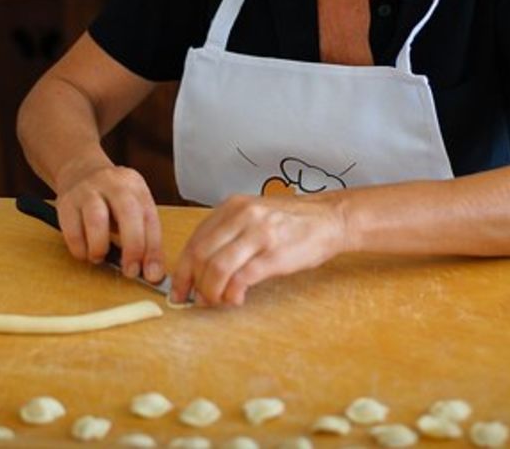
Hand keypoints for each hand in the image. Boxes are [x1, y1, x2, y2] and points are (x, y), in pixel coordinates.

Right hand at [54, 162, 164, 283]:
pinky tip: (85, 252)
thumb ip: (143, 235)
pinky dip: (80, 248)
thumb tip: (151, 271)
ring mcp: (87, 190)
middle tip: (130, 271)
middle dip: (132, 246)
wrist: (80, 170)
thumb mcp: (133, 206)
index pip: (150, 217)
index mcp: (135, 185)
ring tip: (100, 258)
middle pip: (127, 212)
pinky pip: (71, 229)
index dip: (153, 248)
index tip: (153, 273)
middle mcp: (113, 183)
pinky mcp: (66, 202)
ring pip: (96, 219)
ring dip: (101, 246)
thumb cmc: (112, 198)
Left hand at [169, 194, 346, 306]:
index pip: (196, 240)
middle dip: (194, 284)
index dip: (183, 270)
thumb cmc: (291, 223)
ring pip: (217, 268)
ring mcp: (259, 234)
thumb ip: (228, 235)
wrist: (329, 219)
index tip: (179, 290)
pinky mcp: (274, 254)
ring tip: (218, 301)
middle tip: (198, 300)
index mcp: (232, 207)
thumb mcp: (253, 216)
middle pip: (202, 255)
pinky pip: (241, 278)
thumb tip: (200, 270)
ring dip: (211, 292)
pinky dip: (232, 294)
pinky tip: (236, 299)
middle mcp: (242, 216)